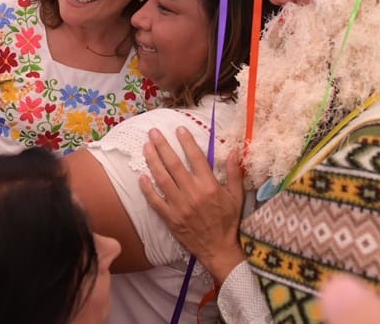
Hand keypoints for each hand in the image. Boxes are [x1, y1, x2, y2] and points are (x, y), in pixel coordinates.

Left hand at [139, 126, 245, 282]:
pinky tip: (141, 177)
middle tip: (153, 132)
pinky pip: (155, 201)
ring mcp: (179, 206)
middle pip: (173, 164)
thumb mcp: (237, 196)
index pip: (195, 157)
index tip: (179, 129)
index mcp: (209, 186)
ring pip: (162, 179)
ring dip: (152, 161)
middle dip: (162, 146)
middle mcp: (192, 193)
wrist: (219, 249)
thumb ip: (234, 173)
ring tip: (146, 147)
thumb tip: (233, 151)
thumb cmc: (228, 221)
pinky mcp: (170, 218)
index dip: (186, 141)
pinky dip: (147, 189)